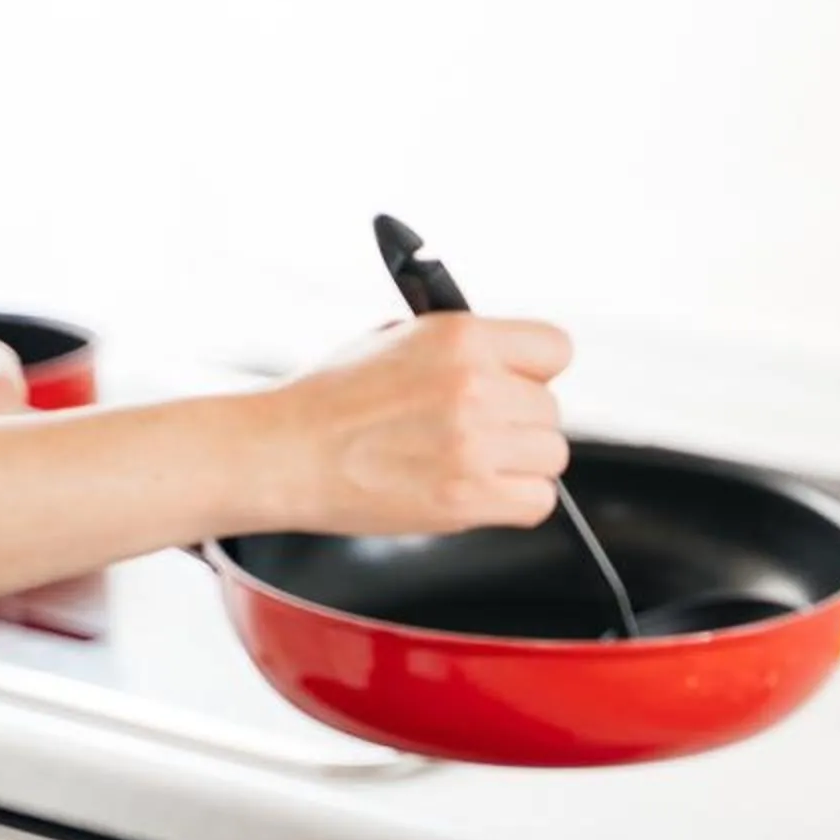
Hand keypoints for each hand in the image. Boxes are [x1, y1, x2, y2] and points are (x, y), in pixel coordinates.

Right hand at [258, 314, 572, 535]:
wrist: (284, 453)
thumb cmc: (329, 400)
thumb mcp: (398, 339)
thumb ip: (463, 348)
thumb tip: (509, 361)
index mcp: (462, 337)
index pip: (556, 349)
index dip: (536, 372)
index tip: (518, 385)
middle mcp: (475, 386)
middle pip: (551, 410)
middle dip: (519, 424)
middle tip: (475, 434)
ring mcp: (474, 443)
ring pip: (551, 456)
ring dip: (519, 465)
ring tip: (470, 464)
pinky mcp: (467, 496)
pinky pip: (537, 501)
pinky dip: (515, 502)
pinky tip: (477, 492)